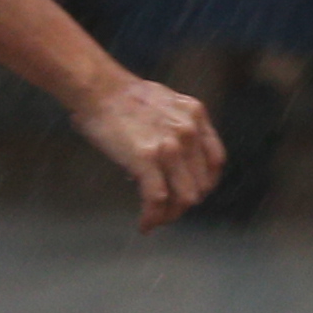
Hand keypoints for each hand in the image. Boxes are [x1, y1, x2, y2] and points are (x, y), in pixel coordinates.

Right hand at [71, 72, 223, 231]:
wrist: (97, 88)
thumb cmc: (122, 96)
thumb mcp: (165, 103)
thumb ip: (177, 127)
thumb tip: (173, 160)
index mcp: (195, 115)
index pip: (216, 161)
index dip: (205, 182)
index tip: (191, 191)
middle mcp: (188, 131)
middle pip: (201, 184)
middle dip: (185, 202)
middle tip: (168, 210)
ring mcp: (169, 146)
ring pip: (185, 198)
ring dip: (171, 215)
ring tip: (156, 219)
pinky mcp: (146, 159)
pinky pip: (157, 200)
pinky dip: (152, 218)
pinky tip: (144, 224)